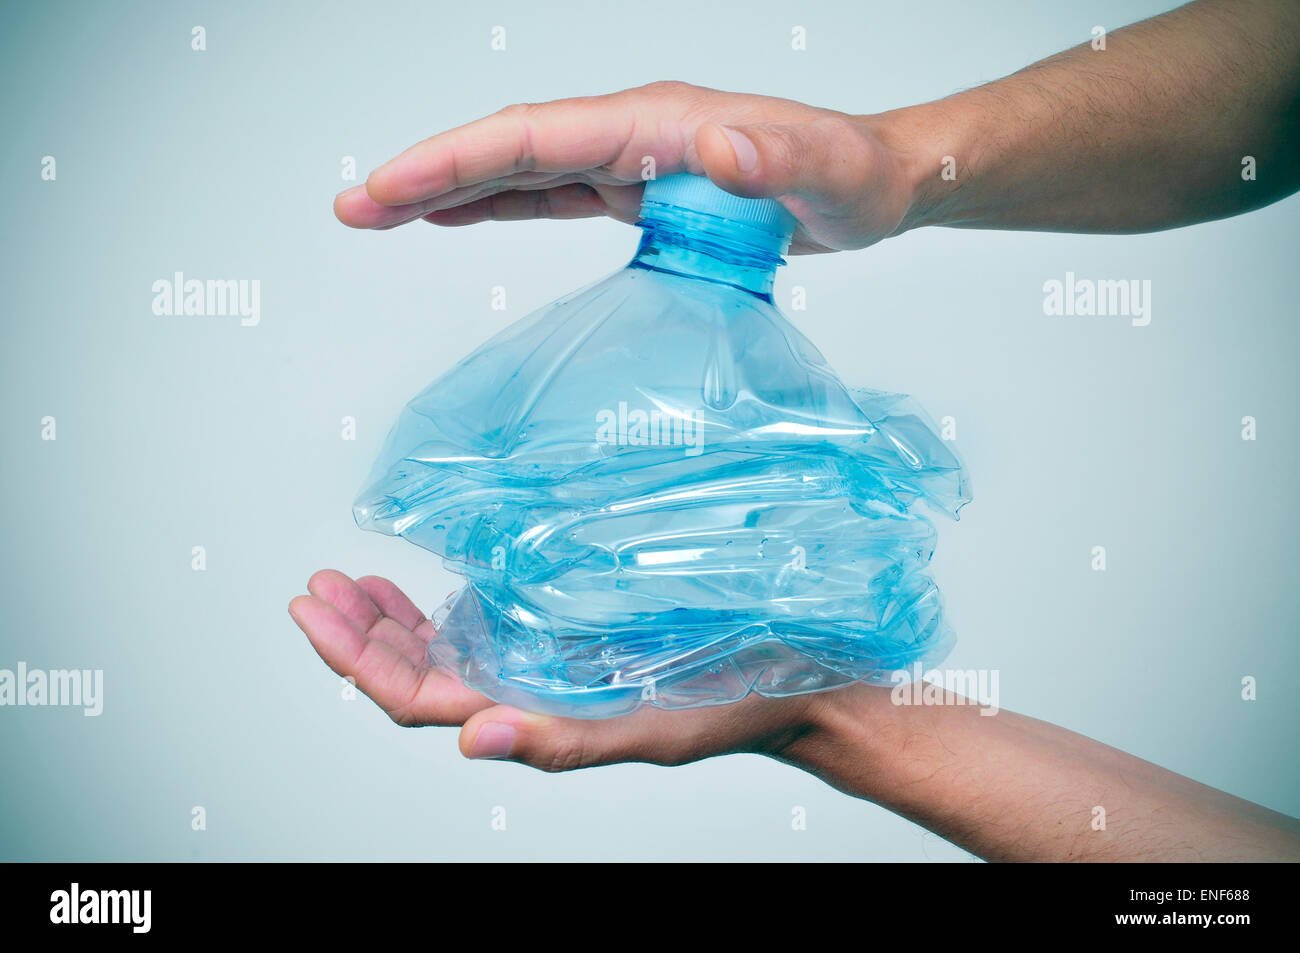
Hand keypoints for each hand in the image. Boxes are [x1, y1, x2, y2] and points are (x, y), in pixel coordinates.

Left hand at [289, 570, 822, 770]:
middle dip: (357, 633)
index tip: (315, 609)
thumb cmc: (726, 709)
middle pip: (414, 671)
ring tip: (346, 578)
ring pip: (442, 646)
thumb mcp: (646, 731)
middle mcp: (524, 684)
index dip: (358, 661)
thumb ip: (560, 741)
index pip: (416, 700)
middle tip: (315, 586)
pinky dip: (445, 597)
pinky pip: (489, 614)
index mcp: (529, 714)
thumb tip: (469, 740)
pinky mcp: (568, 622)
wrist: (788, 670)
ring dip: (388, 615)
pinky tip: (426, 575)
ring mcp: (542, 653)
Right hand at [333, 81, 920, 253]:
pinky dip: (498, 204)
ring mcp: (633, 159)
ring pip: (520, 170)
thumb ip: (774, 158)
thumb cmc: (854, 177)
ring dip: (447, 190)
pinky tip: (456, 217)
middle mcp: (634, 133)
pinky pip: (552, 195)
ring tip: (377, 214)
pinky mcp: (640, 190)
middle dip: (425, 173)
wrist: (876, 185)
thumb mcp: (826, 172)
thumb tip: (711, 146)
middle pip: (508, 147)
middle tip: (351, 208)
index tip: (390, 188)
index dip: (457, 160)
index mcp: (658, 122)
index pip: (536, 137)